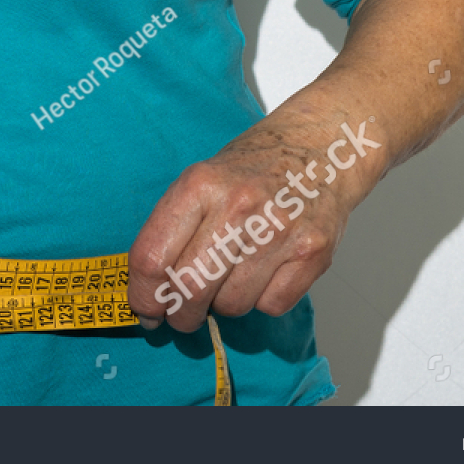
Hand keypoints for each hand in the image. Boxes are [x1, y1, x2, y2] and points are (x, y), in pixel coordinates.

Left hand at [125, 113, 383, 331]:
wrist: (321, 146)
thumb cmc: (252, 168)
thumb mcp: (200, 179)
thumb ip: (172, 230)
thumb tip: (148, 291)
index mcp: (199, 185)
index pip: (153, 258)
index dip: (142, 296)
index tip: (146, 310)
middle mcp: (238, 206)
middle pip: (189, 289)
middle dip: (179, 316)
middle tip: (180, 317)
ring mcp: (279, 231)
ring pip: (232, 305)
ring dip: (223, 306)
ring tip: (229, 279)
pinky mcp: (314, 253)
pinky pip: (271, 306)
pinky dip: (262, 301)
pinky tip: (264, 274)